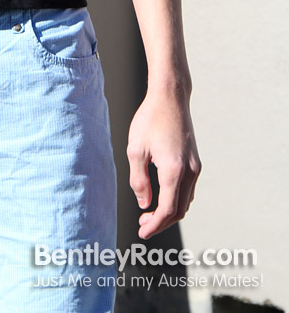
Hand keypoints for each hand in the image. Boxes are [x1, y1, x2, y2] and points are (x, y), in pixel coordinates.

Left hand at [127, 88, 200, 238]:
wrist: (171, 97)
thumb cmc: (150, 119)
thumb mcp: (135, 150)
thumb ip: (139, 180)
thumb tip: (144, 204)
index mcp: (174, 170)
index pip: (167, 210)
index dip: (155, 225)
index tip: (142, 233)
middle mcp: (190, 172)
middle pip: (179, 210)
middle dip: (161, 222)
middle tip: (142, 225)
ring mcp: (196, 167)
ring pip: (186, 201)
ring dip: (169, 212)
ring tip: (148, 214)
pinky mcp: (196, 162)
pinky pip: (188, 190)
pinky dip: (176, 200)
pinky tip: (161, 197)